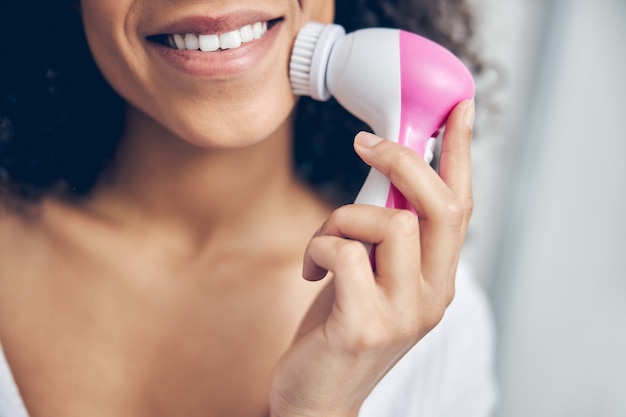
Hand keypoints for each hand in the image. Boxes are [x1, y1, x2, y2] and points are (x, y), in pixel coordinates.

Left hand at [268, 99, 474, 416]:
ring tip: (324, 239)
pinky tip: (310, 268)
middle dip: (403, 159)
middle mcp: (433, 296)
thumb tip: (385, 175)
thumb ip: (387, 236)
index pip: (462, 206)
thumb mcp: (374, 276)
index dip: (461, 153)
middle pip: (441, 206)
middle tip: (366, 143)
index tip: (458, 108)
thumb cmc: (341, 326)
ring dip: (343, 216)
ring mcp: (404, 314)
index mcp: (438, 279)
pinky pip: (344, 253)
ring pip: (391, 223)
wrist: (317, 396)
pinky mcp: (364, 326)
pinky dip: (319, 246)